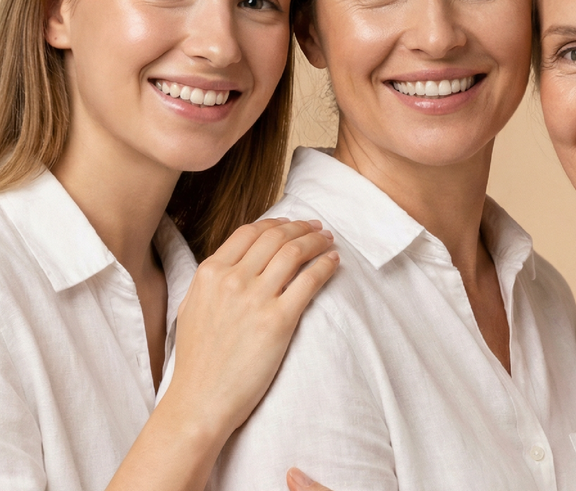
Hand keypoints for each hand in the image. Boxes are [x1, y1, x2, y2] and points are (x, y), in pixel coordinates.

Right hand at [107, 219, 337, 490]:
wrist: (200, 402)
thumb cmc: (197, 360)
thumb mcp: (192, 307)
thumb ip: (214, 279)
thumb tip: (238, 259)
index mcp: (210, 273)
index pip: (250, 231)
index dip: (276, 222)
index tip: (291, 224)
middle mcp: (232, 279)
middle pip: (275, 236)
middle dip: (301, 227)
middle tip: (317, 228)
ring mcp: (255, 299)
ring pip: (294, 252)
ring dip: (316, 241)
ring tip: (328, 242)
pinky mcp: (278, 321)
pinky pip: (309, 281)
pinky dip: (325, 266)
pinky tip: (334, 262)